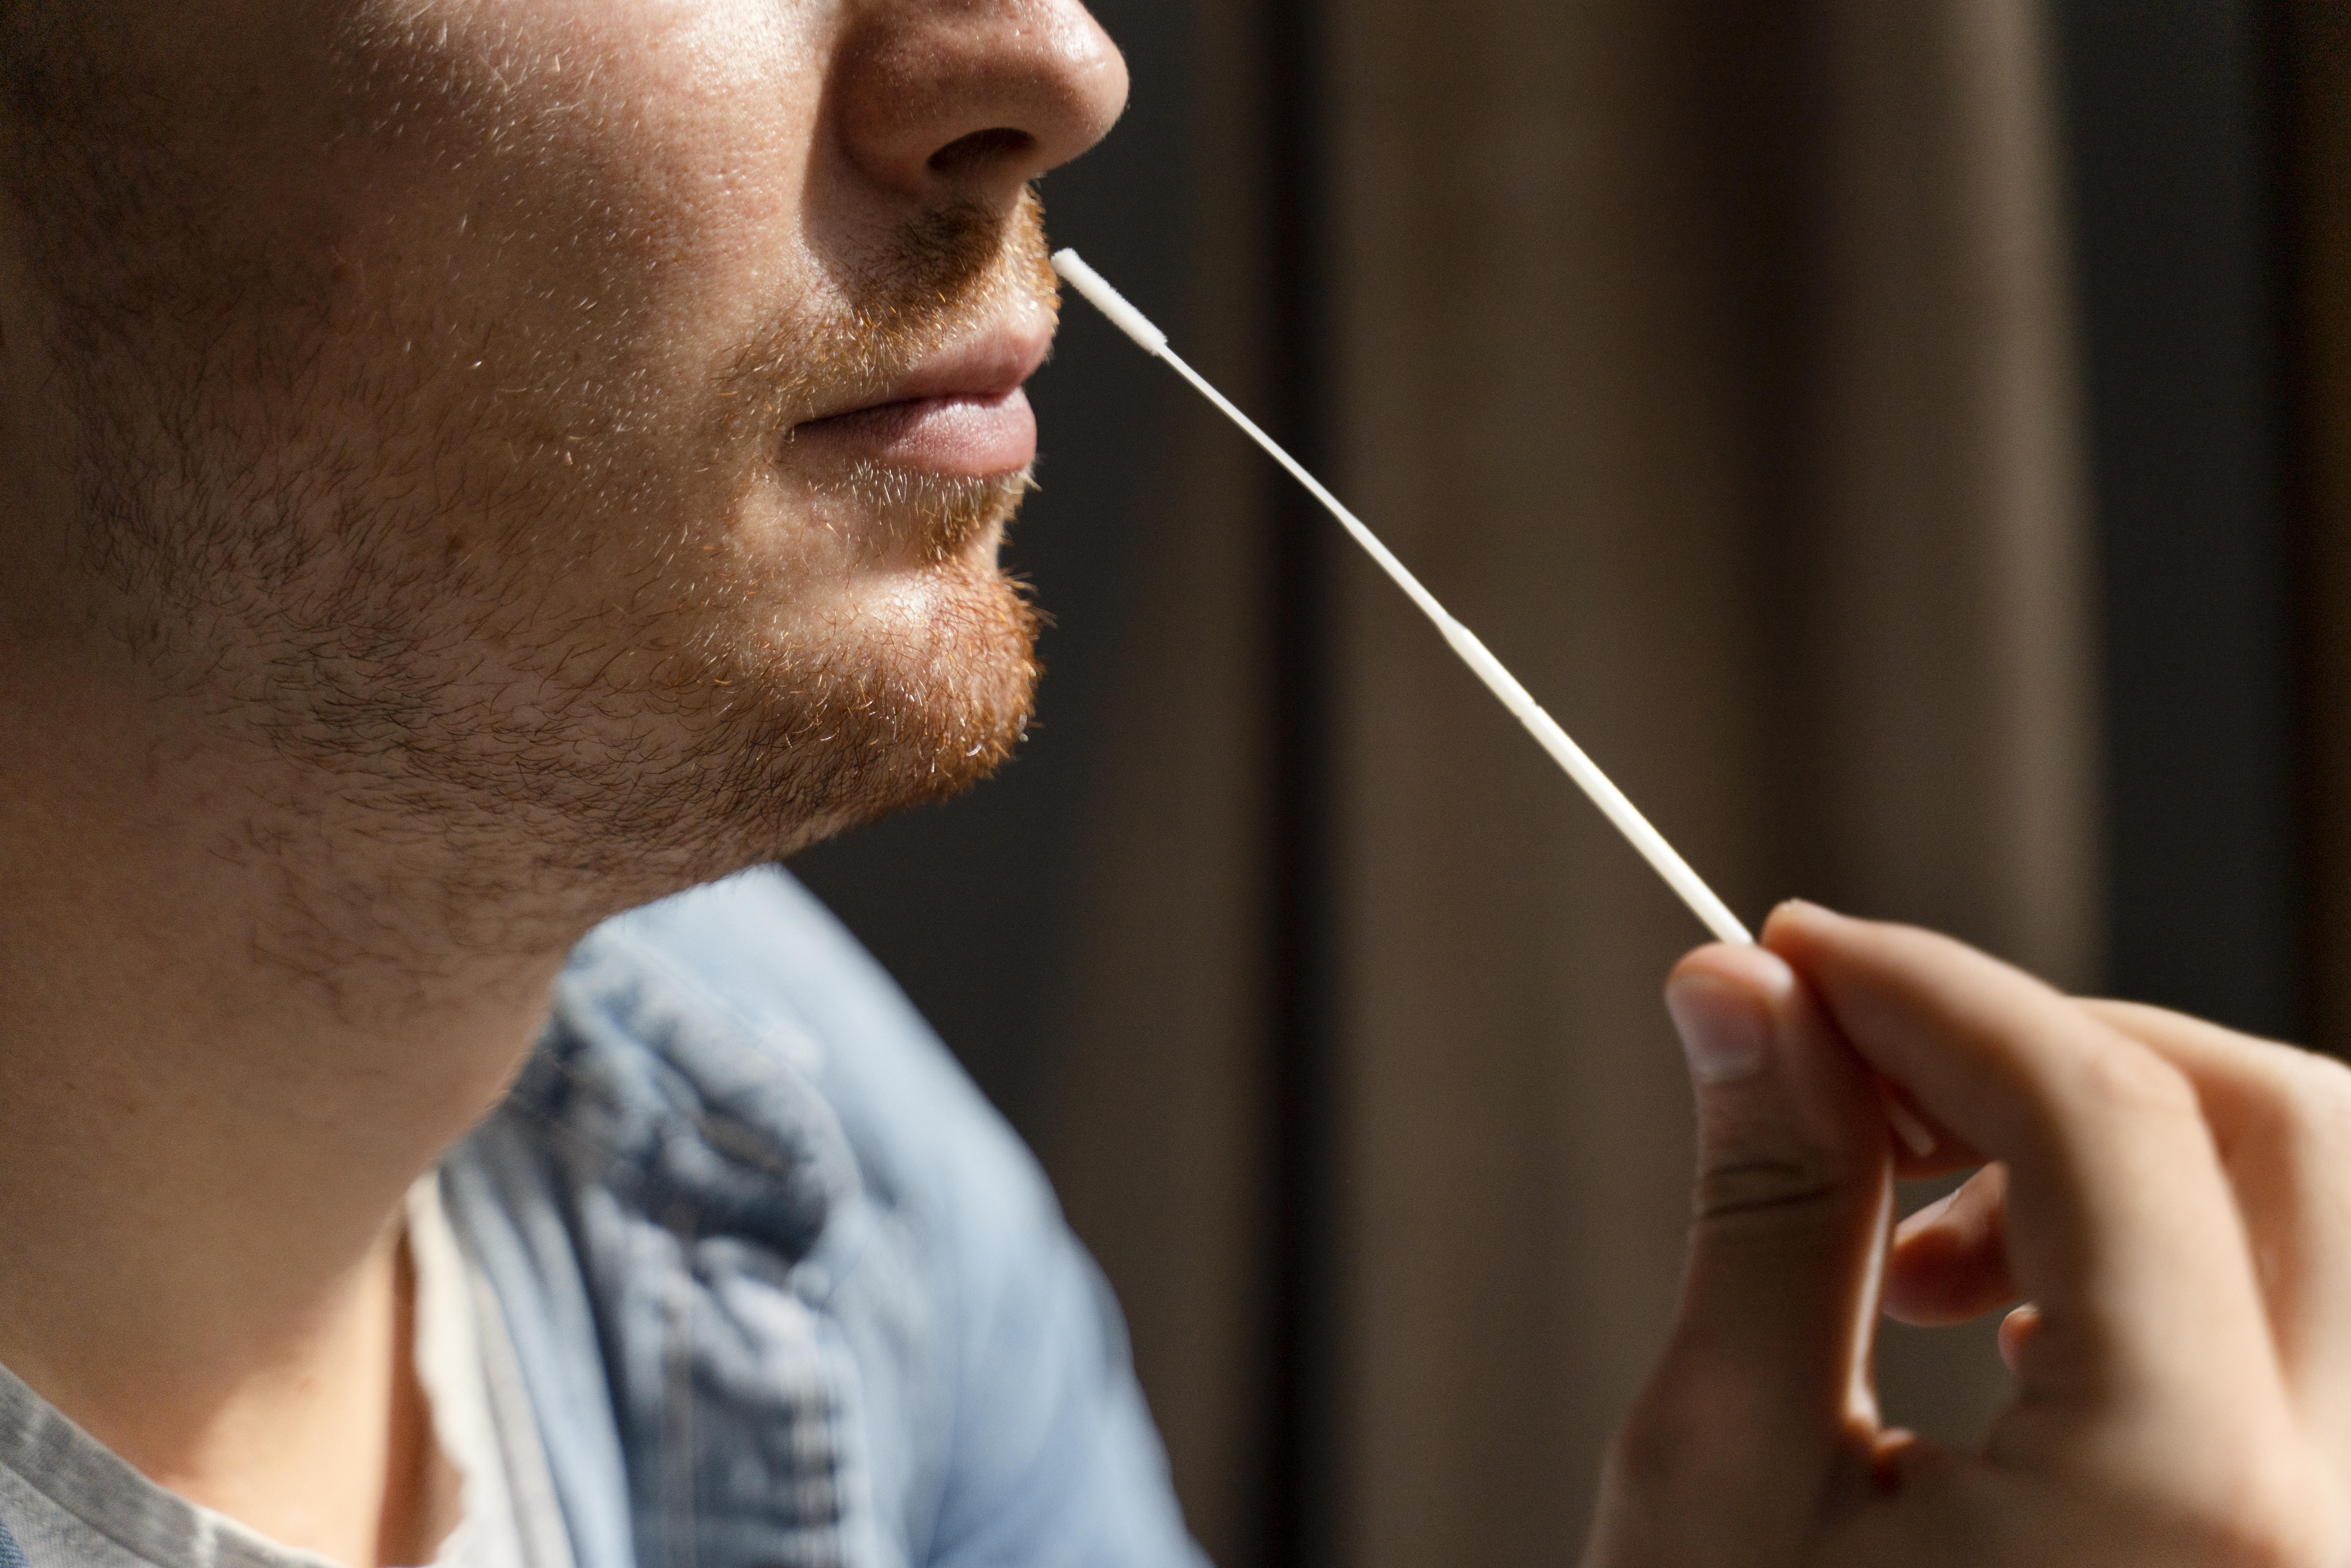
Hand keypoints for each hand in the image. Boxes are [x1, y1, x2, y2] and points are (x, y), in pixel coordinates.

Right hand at [1583, 902, 2350, 1566]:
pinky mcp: (2313, 1560)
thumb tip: (1744, 989)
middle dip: (2062, 1052)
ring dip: (2124, 1160)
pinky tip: (2018, 1338)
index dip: (1934, 993)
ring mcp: (2349, 1546)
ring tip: (1926, 1256)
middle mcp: (2338, 1532)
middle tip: (1872, 1083)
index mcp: (2189, 1505)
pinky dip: (2175, 1271)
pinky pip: (2319, 1346)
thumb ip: (1768, 1214)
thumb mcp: (1720, 1479)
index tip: (1801, 956)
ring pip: (2324, 1223)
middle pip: (2286, 1131)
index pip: (2106, 1119)